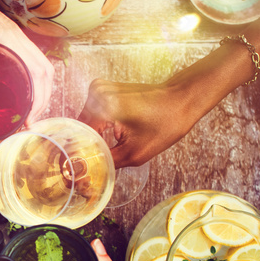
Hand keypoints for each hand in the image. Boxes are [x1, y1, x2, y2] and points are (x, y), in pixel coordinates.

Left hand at [0, 0, 53, 124]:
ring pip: (43, 64)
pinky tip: (24, 89)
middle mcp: (15, 34)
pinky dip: (36, 75)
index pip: (37, 72)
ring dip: (43, 88)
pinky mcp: (10, 30)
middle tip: (29, 123)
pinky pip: (33, 55)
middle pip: (46, 71)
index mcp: (3, 37)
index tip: (28, 121)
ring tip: (30, 111)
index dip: (38, 101)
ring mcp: (15, 31)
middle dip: (43, 100)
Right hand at [78, 78, 195, 167]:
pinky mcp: (104, 89)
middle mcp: (97, 92)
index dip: (78, 154)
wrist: (181, 99)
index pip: (78, 135)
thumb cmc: (166, 122)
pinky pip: (93, 114)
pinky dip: (99, 128)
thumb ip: (107, 163)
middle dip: (86, 147)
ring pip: (85, 122)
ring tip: (102, 152)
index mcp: (103, 104)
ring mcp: (100, 88)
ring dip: (92, 138)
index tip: (80, 170)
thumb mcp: (135, 153)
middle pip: (80, 128)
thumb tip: (87, 172)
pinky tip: (110, 138)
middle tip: (94, 166)